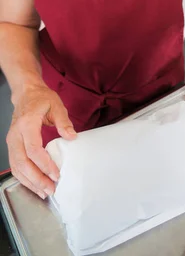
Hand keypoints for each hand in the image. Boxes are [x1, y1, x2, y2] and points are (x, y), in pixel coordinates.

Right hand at [6, 83, 75, 198]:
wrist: (26, 93)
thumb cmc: (41, 98)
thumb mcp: (56, 105)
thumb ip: (64, 121)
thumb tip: (72, 137)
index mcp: (27, 123)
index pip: (33, 149)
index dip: (44, 164)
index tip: (56, 174)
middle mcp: (15, 134)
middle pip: (22, 162)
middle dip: (37, 179)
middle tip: (51, 189)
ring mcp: (11, 141)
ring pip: (16, 167)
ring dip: (29, 182)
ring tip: (44, 192)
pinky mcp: (12, 146)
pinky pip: (15, 166)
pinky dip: (24, 178)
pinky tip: (34, 184)